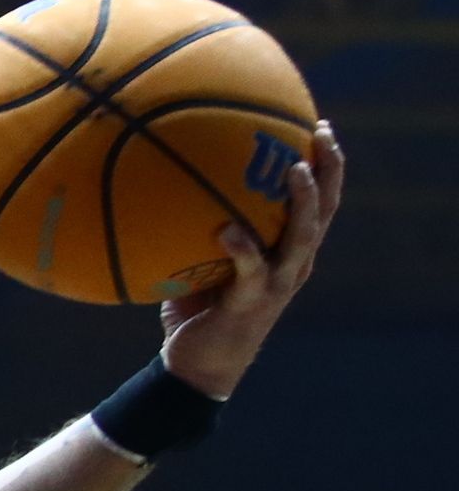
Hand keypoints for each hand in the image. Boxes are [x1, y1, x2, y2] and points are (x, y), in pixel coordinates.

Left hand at [159, 121, 344, 397]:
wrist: (196, 365)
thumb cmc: (196, 307)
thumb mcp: (199, 259)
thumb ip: (195, 224)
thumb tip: (162, 177)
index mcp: (286, 251)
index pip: (317, 201)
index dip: (326, 165)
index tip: (320, 125)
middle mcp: (292, 264)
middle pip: (324, 210)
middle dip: (328, 170)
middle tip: (321, 133)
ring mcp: (276, 285)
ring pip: (302, 238)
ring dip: (302, 203)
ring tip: (294, 170)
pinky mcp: (251, 305)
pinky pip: (251, 272)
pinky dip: (242, 250)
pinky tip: (227, 230)